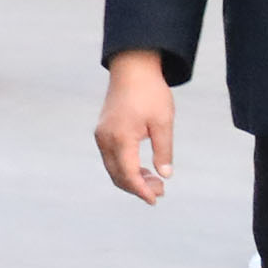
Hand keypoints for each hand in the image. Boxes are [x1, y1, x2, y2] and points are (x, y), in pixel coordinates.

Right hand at [96, 49, 174, 202]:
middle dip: (138, 188)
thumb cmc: (151, 92)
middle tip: (161, 191)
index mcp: (121, 138)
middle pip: (118, 176)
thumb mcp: (164, 121)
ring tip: (155, 182)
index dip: (141, 191)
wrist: (133, 68)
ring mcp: (101, 135)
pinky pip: (111, 158)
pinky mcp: (102, 132)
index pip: (128, 175)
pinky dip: (125, 168)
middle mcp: (106, 139)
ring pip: (113, 169)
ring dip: (132, 179)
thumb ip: (164, 150)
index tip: (155, 200)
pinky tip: (143, 169)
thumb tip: (165, 175)